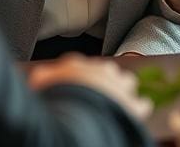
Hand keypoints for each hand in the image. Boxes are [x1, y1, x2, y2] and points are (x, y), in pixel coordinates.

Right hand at [28, 53, 151, 121]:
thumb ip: (42, 77)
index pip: (77, 64)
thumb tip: (38, 76)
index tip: (76, 83)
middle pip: (106, 71)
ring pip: (127, 82)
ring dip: (122, 91)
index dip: (78, 75)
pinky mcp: (133, 105)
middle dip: (104, 80)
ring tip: (117, 101)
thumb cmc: (57, 99)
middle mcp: (101, 70)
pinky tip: (133, 113)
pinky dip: (138, 108)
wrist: (77, 114)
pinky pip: (142, 103)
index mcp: (77, 64)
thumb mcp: (40, 84)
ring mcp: (119, 86)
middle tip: (97, 94)